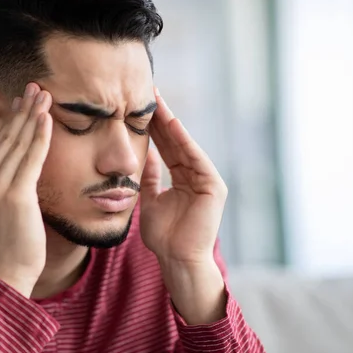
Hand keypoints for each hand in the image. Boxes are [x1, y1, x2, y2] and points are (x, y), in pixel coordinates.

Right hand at [0, 83, 52, 297]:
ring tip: (44, 95)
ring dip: (32, 117)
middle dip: (21, 112)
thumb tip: (3, 175)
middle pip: (5, 141)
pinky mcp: (15, 196)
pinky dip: (40, 137)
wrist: (7, 277)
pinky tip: (47, 119)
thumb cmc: (5, 250)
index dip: (10, 124)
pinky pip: (31, 159)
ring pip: (18, 145)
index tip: (20, 105)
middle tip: (34, 88)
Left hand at [140, 89, 227, 266]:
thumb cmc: (163, 236)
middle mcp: (195, 175)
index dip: (153, 128)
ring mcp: (206, 179)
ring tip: (157, 101)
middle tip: (149, 93)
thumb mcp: (150, 200)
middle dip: (161, 118)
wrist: (177, 259)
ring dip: (171, 123)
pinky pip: (196, 158)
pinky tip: (172, 123)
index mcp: (181, 179)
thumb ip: (149, 177)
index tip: (138, 108)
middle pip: (176, 142)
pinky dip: (185, 141)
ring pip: (185, 146)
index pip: (166, 147)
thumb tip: (144, 154)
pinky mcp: (214, 186)